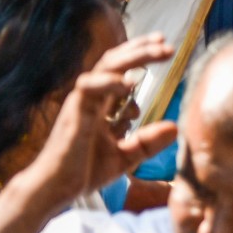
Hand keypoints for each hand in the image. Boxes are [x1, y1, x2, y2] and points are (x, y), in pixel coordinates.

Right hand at [22, 35, 173, 207]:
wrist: (56, 189)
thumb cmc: (83, 171)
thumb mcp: (125, 156)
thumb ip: (147, 142)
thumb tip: (175, 127)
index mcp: (102, 104)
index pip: (121, 69)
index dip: (140, 56)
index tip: (165, 48)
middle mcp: (91, 97)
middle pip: (115, 62)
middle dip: (141, 49)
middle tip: (166, 43)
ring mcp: (81, 102)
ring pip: (105, 67)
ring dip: (132, 56)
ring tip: (157, 50)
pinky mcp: (73, 112)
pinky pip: (89, 87)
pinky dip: (109, 82)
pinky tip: (130, 83)